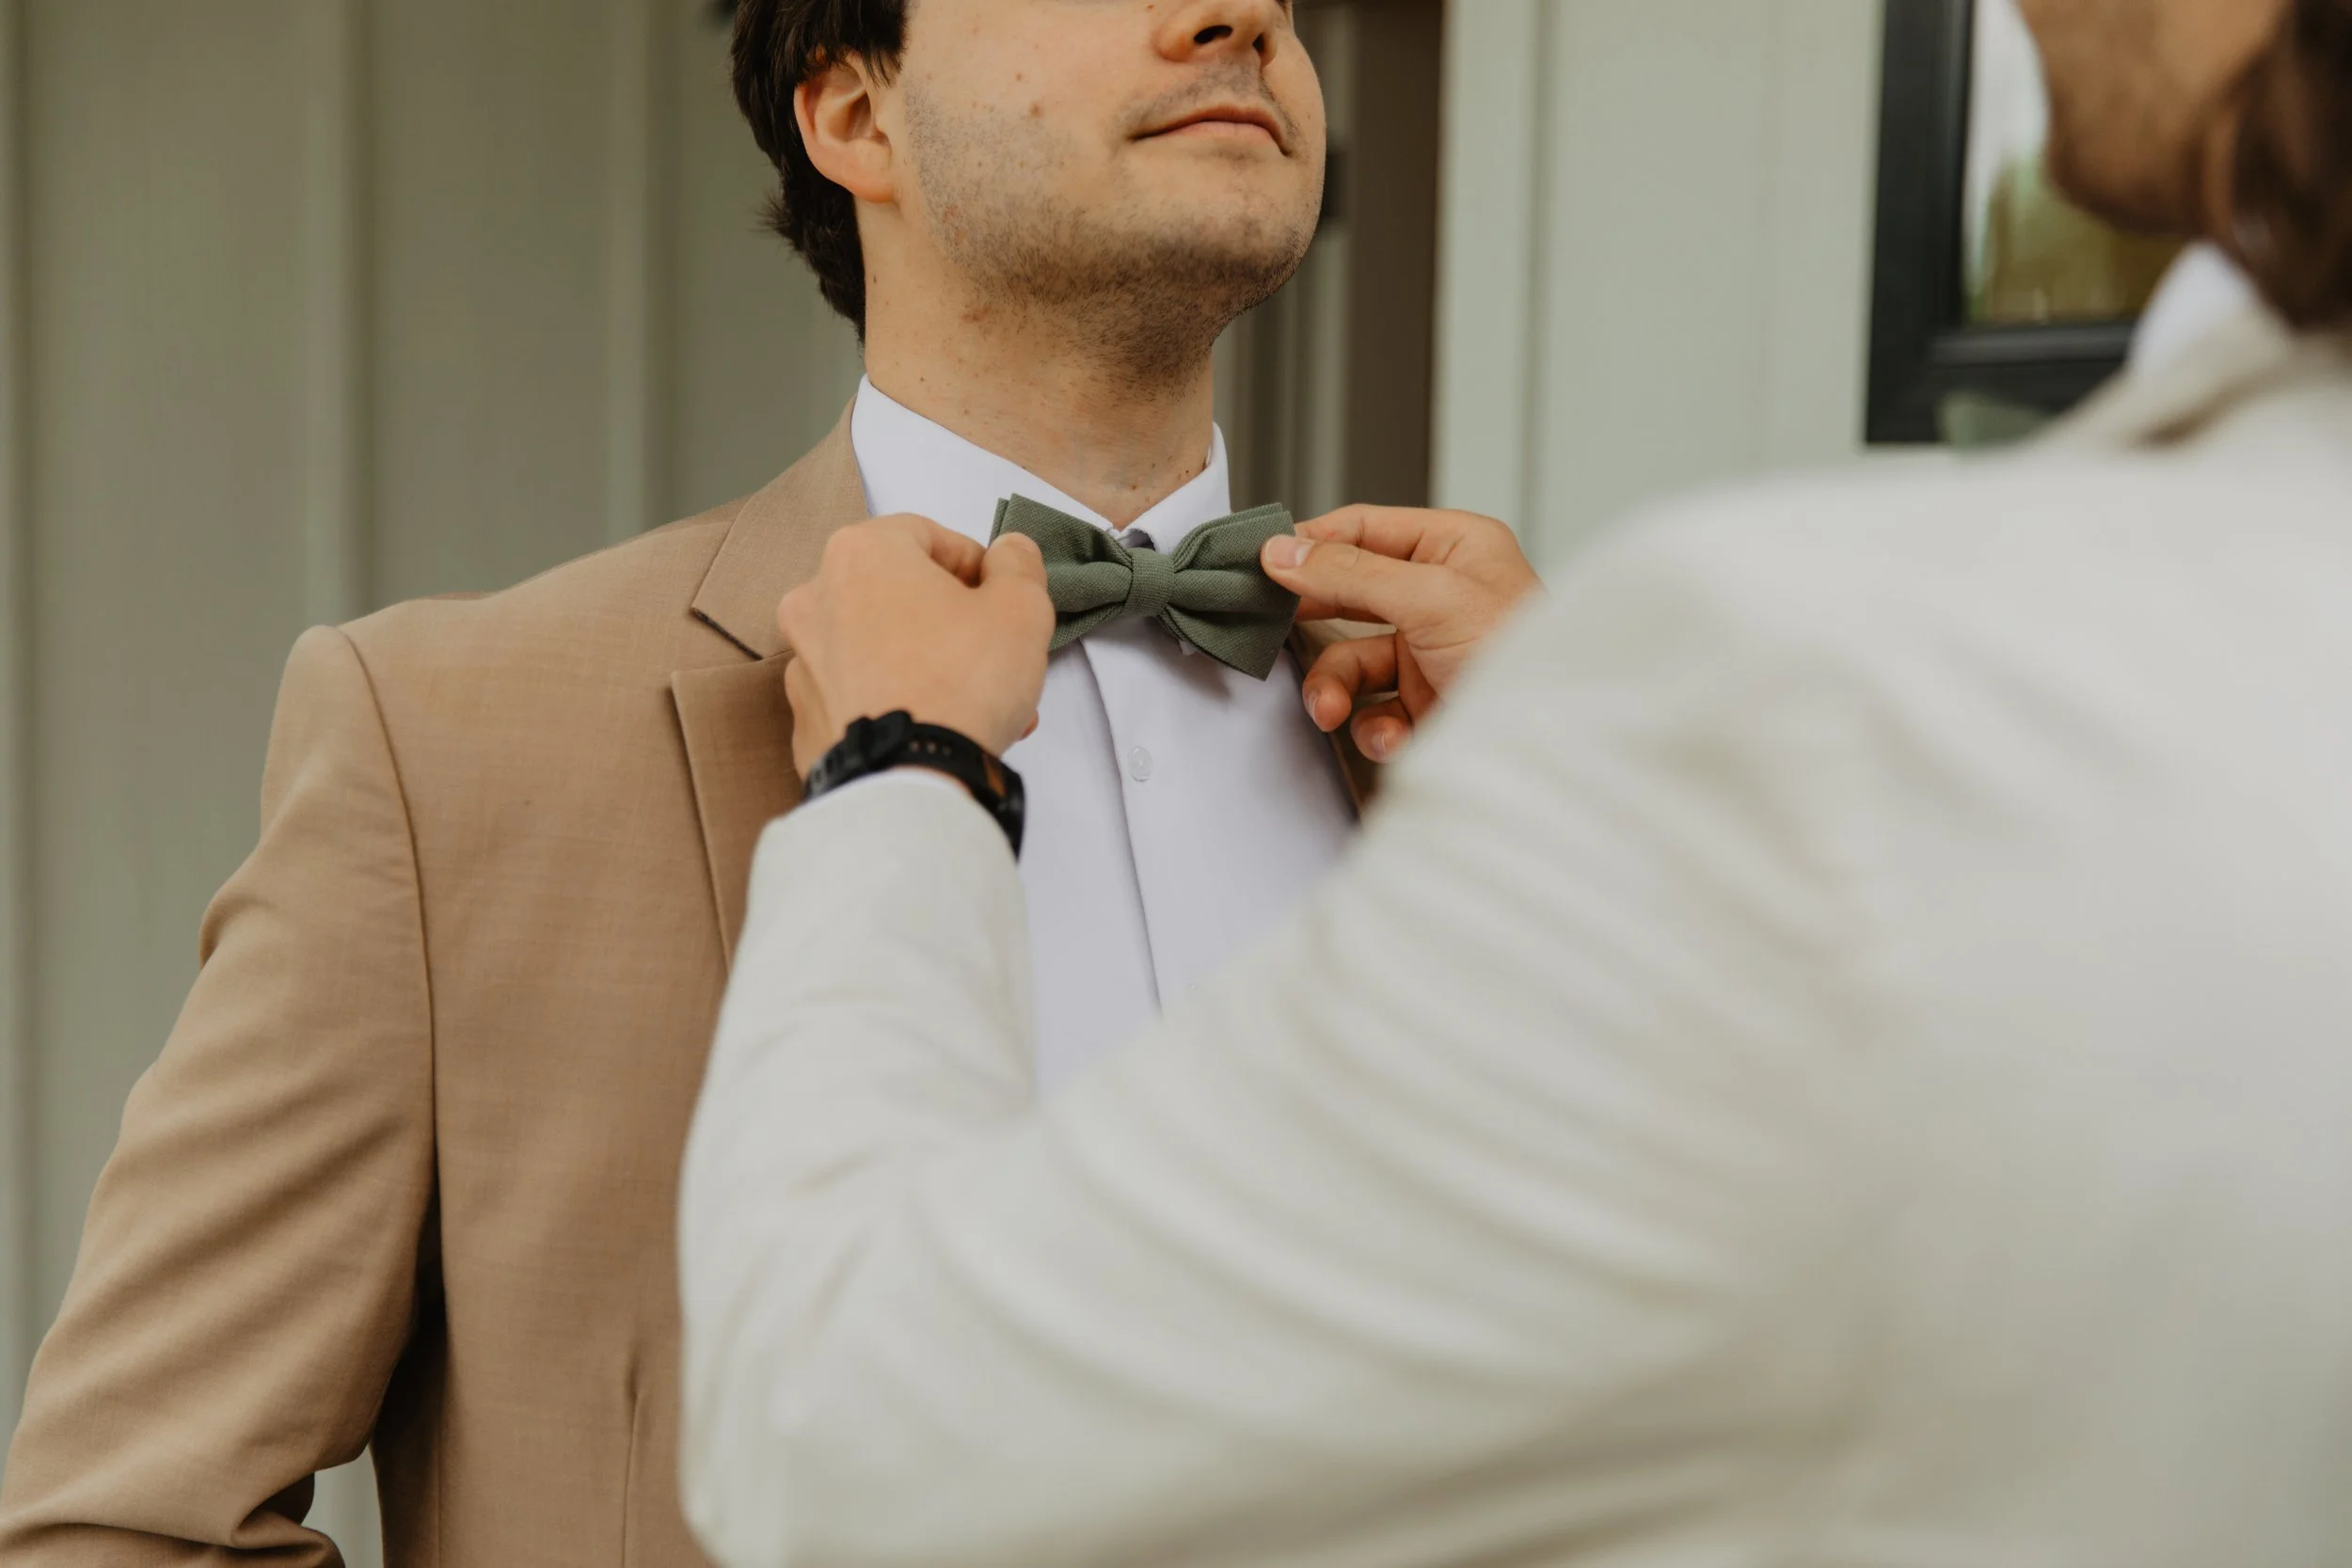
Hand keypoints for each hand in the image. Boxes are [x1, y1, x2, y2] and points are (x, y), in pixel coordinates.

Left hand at [777, 515, 1055, 775]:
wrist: (910, 780)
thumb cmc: (962, 682)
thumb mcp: (1021, 607)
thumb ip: (1018, 565)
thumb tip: (1007, 554)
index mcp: (860, 553)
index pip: (928, 536)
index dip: (976, 566)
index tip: (1000, 601)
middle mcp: (815, 599)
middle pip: (899, 594)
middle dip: (951, 623)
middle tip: (994, 657)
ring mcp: (802, 663)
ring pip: (878, 648)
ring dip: (926, 665)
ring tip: (975, 705)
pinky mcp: (805, 719)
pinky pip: (859, 697)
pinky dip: (893, 704)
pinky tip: (934, 730)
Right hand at [1260, 506, 1540, 760]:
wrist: (1558, 746)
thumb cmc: (1522, 657)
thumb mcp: (1430, 598)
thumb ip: (1350, 573)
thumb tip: (1284, 551)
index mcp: (1455, 548)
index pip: (1365, 529)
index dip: (1311, 542)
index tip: (1260, 560)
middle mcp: (1443, 596)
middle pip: (1349, 597)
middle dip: (1313, 625)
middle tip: (1268, 629)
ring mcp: (1433, 653)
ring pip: (1353, 661)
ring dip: (1335, 690)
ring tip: (1330, 710)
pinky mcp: (1429, 705)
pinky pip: (1376, 710)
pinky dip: (1374, 728)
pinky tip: (1392, 736)